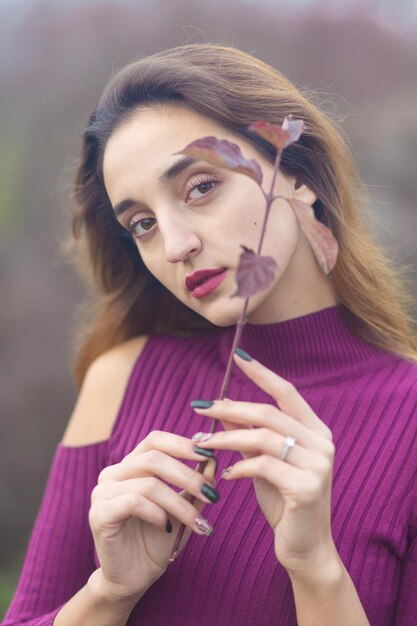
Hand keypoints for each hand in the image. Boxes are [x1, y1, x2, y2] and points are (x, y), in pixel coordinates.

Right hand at [88, 431, 217, 601]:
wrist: (134, 578)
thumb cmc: (158, 539)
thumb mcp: (183, 508)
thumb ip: (194, 484)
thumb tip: (212, 459)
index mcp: (130, 466)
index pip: (155, 440)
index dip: (182, 444)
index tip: (208, 454)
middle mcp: (112, 474)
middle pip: (154, 458)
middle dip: (188, 476)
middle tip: (212, 495)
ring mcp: (102, 492)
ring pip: (149, 483)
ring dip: (180, 503)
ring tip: (197, 521)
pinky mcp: (99, 514)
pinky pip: (134, 502)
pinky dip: (158, 513)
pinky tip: (166, 527)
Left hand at [191, 350, 336, 578]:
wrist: (305, 548)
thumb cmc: (283, 501)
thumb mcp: (262, 461)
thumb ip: (247, 433)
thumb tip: (221, 406)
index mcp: (315, 431)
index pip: (287, 392)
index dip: (262, 373)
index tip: (238, 356)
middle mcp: (322, 443)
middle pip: (269, 413)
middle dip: (231, 408)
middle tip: (200, 409)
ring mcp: (319, 465)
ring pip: (263, 438)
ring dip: (227, 438)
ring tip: (204, 444)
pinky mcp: (308, 487)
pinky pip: (264, 466)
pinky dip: (240, 467)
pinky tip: (227, 475)